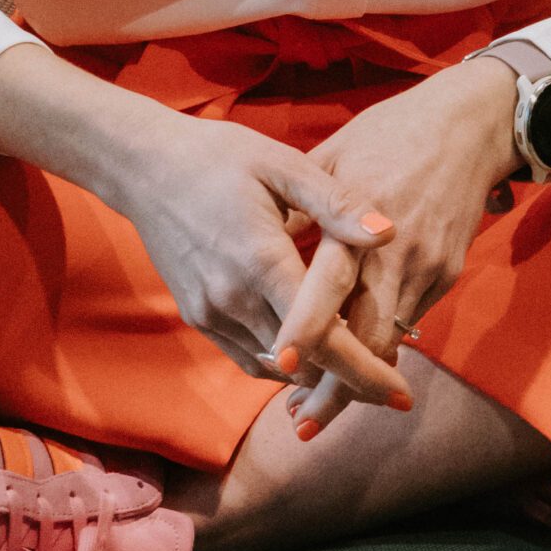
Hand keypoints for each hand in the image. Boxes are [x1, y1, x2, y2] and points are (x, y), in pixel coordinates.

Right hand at [108, 102, 415, 409]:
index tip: (403, 395)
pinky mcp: (197, 317)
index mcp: (262, 261)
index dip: (366, 371)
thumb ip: (336, 204)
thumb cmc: (221, 156)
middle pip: (303, 366)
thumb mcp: (283, 164)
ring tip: (358, 367)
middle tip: (392, 379)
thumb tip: (389, 232)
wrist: (147, 166)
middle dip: (350, 379)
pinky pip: (248, 359)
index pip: (324, 338)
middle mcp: (233, 299)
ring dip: (316, 375)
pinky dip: (282, 365)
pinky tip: (309, 352)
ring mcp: (211, 313)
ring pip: (275, 370)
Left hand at [277, 55, 520, 434]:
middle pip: (366, 339)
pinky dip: (381, 346)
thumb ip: (297, 209)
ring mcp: (428, 267)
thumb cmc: (387, 133)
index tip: (277, 367)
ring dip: (356, 379)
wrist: (468, 124)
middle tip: (299, 422)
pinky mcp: (448, 273)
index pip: (328, 290)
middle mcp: (397, 253)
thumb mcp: (332, 156)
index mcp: (359, 220)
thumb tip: (255, 251)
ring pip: (391, 341)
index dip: (304, 333)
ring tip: (316, 407)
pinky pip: (410, 320)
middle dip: (334, 388)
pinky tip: (354, 359)